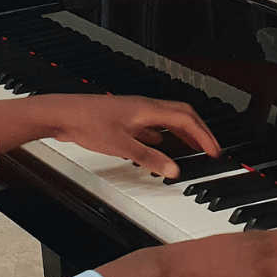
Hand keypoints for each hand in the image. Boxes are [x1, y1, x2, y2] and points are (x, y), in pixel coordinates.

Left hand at [0, 94, 218, 179]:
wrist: (62, 114)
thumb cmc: (87, 123)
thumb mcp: (122, 146)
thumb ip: (149, 159)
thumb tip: (173, 169)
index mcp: (148, 110)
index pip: (186, 119)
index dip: (204, 135)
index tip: (215, 150)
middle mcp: (145, 108)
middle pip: (181, 116)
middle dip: (199, 132)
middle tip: (210, 149)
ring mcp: (134, 112)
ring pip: (167, 120)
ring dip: (183, 134)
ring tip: (192, 149)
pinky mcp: (124, 119)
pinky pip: (153, 126)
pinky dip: (163, 137)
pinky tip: (159, 148)